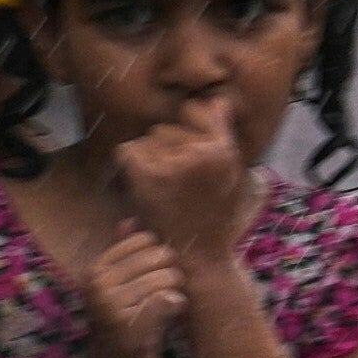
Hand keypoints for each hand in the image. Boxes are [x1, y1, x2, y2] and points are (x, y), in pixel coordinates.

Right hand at [54, 213, 191, 357]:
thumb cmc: (124, 336)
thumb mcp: (120, 292)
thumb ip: (124, 257)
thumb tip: (129, 219)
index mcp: (95, 271)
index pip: (146, 239)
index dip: (161, 260)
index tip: (153, 285)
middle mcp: (98, 285)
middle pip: (160, 257)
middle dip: (172, 278)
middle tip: (161, 304)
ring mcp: (112, 306)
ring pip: (168, 279)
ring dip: (175, 298)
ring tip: (160, 317)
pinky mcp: (131, 328)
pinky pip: (170, 300)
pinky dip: (177, 311)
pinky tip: (166, 325)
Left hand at [114, 101, 264, 276]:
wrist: (199, 257)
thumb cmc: (215, 217)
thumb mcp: (231, 174)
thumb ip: (223, 135)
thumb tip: (217, 100)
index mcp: (222, 150)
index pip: (195, 110)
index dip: (186, 128)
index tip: (185, 154)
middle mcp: (199, 153)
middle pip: (167, 127)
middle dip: (166, 147)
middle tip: (174, 181)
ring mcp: (173, 165)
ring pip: (147, 139)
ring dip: (148, 158)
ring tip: (161, 187)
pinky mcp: (149, 178)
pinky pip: (127, 152)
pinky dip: (128, 166)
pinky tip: (141, 185)